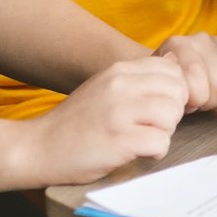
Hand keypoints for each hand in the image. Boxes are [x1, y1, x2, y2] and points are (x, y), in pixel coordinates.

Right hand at [23, 57, 186, 185]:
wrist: (39, 147)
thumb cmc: (76, 122)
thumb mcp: (105, 87)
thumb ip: (137, 77)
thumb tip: (173, 63)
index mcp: (119, 70)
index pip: (172, 69)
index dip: (172, 91)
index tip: (157, 108)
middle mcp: (120, 85)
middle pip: (178, 91)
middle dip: (172, 112)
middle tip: (152, 126)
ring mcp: (119, 112)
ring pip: (172, 115)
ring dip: (164, 132)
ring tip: (143, 139)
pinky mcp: (119, 140)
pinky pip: (160, 143)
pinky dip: (154, 153)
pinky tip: (137, 153)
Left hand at [154, 33, 216, 111]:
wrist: (175, 67)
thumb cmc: (169, 79)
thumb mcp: (162, 86)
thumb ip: (172, 90)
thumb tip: (187, 94)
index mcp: (177, 45)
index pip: (196, 75)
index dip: (195, 99)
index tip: (188, 103)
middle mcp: (201, 39)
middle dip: (211, 101)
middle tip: (200, 101)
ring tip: (209, 95)